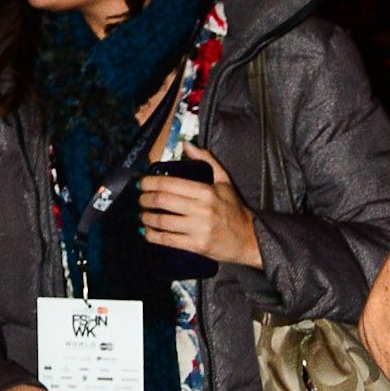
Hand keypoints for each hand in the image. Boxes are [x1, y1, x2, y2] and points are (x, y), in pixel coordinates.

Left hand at [140, 148, 259, 266]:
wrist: (249, 239)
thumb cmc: (235, 210)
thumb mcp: (224, 181)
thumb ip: (207, 160)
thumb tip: (187, 144)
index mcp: (206, 192)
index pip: (170, 184)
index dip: (150, 182)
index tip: (140, 183)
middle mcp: (200, 209)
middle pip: (162, 201)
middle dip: (145, 199)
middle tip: (139, 199)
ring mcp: (198, 229)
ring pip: (162, 220)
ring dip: (146, 217)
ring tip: (142, 215)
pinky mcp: (196, 246)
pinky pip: (168, 240)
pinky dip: (152, 236)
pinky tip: (146, 232)